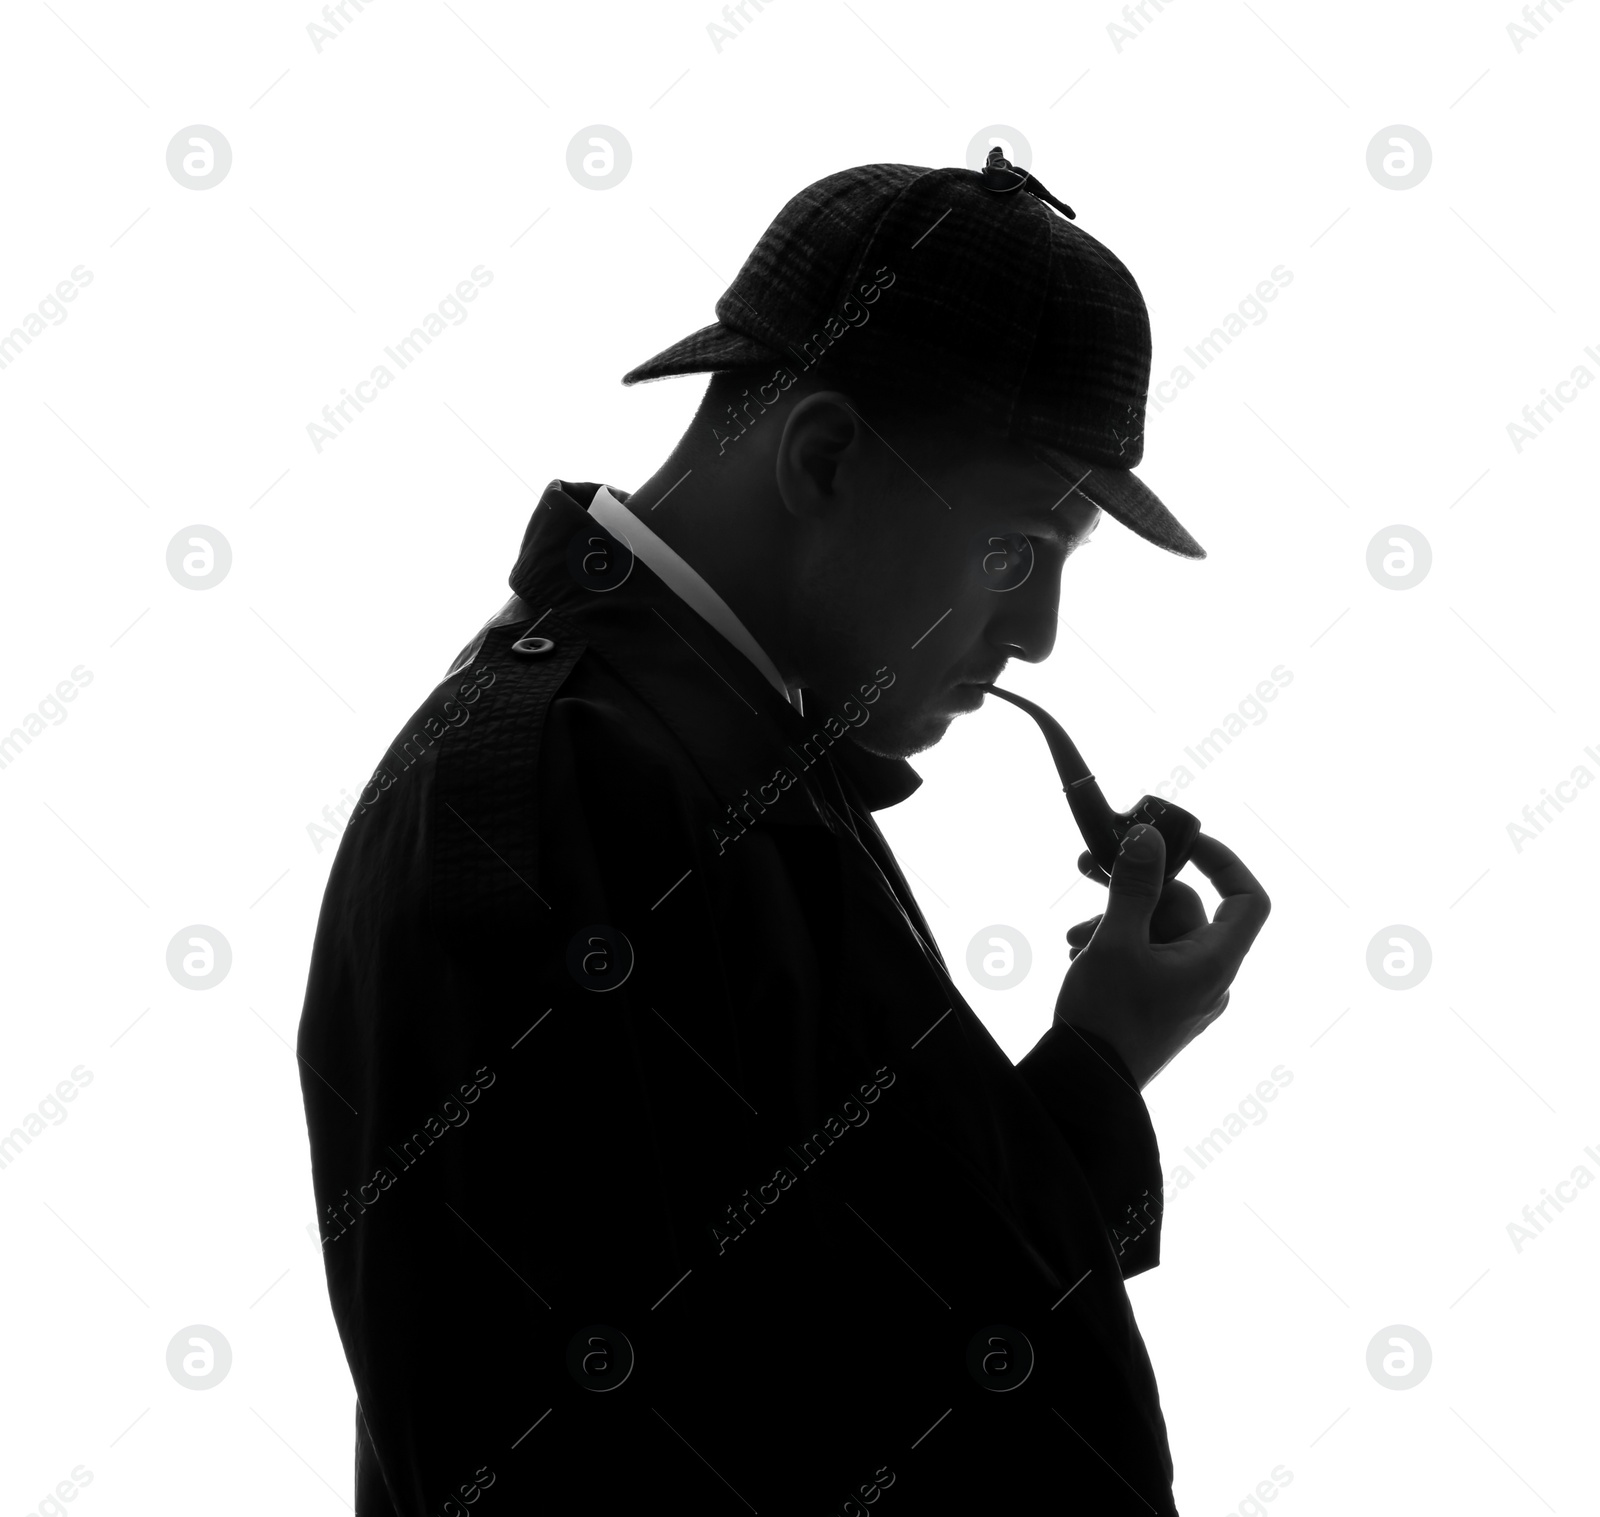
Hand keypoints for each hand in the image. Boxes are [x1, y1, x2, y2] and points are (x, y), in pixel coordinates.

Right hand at [1055, 824, 1270, 1089]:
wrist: (1083, 1085)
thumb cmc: (1107, 1019)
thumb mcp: (1117, 942)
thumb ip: (1134, 886)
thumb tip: (1148, 837)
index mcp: (1215, 962)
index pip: (1247, 899)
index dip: (1223, 861)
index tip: (1183, 842)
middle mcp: (1210, 977)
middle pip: (1185, 909)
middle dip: (1134, 891)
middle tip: (1090, 872)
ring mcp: (1185, 994)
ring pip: (1158, 932)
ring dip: (1115, 920)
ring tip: (1075, 935)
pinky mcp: (1159, 1005)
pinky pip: (1147, 958)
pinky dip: (1115, 945)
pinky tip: (1078, 951)